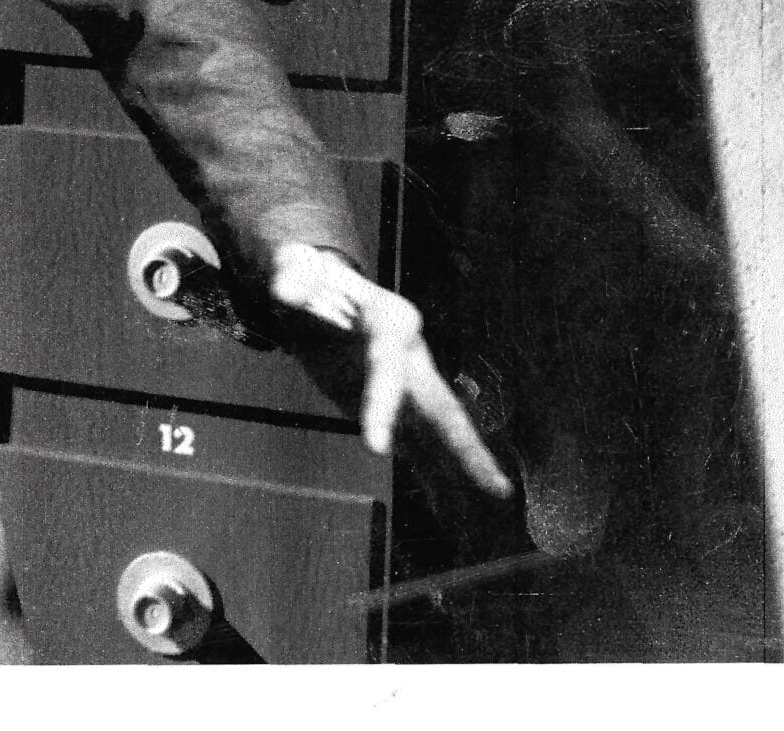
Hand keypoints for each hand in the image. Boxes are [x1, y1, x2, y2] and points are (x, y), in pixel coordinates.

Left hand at [270, 242, 513, 497]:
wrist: (317, 292)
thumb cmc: (307, 279)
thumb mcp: (294, 271)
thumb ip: (293, 280)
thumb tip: (286, 292)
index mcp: (391, 322)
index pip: (389, 369)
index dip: (384, 407)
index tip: (374, 449)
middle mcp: (412, 356)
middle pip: (441, 405)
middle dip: (466, 448)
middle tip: (496, 489)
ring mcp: (410, 385)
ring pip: (441, 432)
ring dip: (464, 468)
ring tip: (497, 502)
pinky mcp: (399, 407)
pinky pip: (419, 447)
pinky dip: (433, 478)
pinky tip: (447, 511)